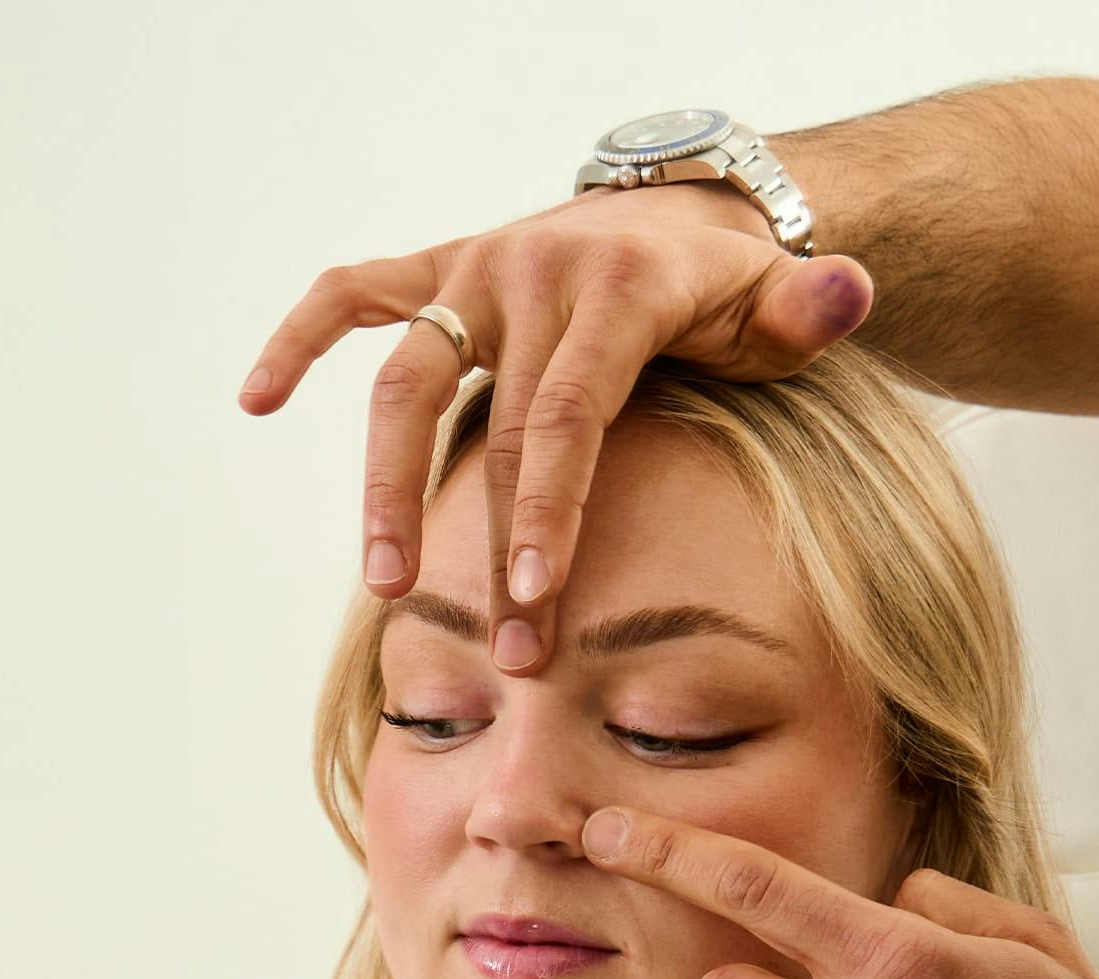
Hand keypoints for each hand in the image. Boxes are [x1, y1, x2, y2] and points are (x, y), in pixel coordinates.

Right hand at [237, 180, 874, 675]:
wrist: (693, 209)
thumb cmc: (738, 291)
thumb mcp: (783, 304)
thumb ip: (812, 310)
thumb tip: (844, 296)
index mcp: (618, 288)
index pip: (569, 416)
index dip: (546, 513)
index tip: (533, 606)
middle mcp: (535, 267)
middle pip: (489, 422)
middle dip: (485, 543)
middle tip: (499, 649)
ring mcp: (478, 267)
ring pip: (406, 379)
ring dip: (385, 483)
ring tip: (386, 582)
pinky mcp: (440, 268)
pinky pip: (355, 295)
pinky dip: (303, 340)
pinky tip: (254, 399)